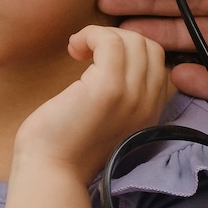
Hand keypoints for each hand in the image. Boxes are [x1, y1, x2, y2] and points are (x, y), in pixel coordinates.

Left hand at [12, 25, 173, 185]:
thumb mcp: (103, 120)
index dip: (129, 50)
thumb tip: (105, 59)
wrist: (51, 172)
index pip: (157, 62)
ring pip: (133, 41)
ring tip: (78, 50)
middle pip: (149, 47)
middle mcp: (147, 104)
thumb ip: (118, 97)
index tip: (99, 58)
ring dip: (101, 35)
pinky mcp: (107, 90)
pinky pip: (110, 43)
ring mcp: (130, 97)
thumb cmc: (65, 146)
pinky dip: (91, 35)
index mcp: (149, 112)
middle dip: (117, 37)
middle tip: (87, 51)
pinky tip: (74, 48)